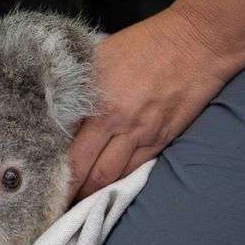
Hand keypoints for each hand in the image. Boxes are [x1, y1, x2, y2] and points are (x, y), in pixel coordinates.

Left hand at [68, 6, 233, 199]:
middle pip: (91, 173)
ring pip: (115, 177)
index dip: (57, 172)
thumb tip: (57, 109)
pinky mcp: (164, 138)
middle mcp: (120, 125)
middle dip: (74, 192)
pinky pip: (138, 168)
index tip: (46, 182)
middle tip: (59, 203)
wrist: (198, 41)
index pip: (71, 150)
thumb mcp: (101, 57)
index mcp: (100, 105)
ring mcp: (145, 135)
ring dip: (97, 193)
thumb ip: (79, 87)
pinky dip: (122, 180)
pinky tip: (111, 186)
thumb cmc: (146, 42)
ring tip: (81, 201)